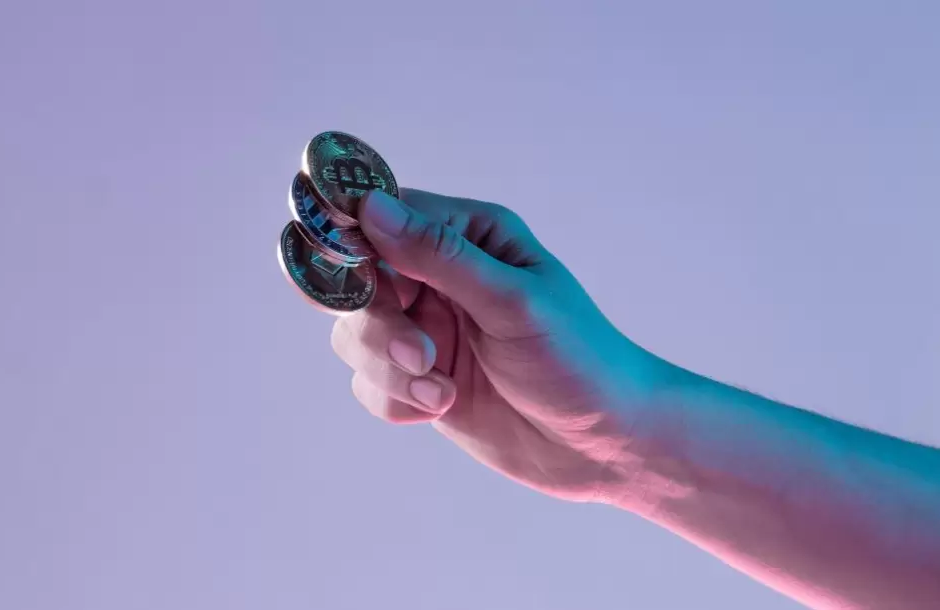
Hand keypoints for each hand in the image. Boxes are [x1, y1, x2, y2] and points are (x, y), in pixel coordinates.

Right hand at [330, 189, 662, 501]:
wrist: (602, 444)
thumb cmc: (577, 359)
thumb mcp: (513, 300)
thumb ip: (439, 256)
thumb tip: (370, 206)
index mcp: (469, 236)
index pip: (384, 214)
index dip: (350, 237)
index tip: (337, 267)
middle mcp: (439, 276)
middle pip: (357, 280)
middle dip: (379, 325)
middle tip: (423, 356)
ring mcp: (425, 329)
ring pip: (355, 336)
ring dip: (390, 370)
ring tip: (442, 392)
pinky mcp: (418, 379)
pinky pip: (369, 383)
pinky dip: (397, 400)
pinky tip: (443, 407)